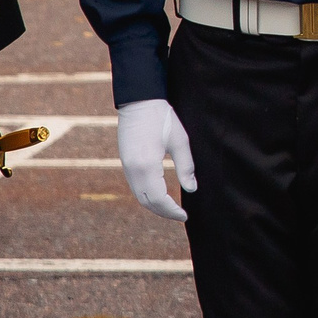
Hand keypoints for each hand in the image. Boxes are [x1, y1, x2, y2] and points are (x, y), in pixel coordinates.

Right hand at [116, 99, 194, 221]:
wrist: (139, 102)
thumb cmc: (162, 119)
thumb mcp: (180, 141)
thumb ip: (186, 167)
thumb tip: (192, 189)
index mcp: (147, 166)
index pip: (158, 200)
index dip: (171, 211)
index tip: (184, 215)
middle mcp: (133, 170)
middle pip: (147, 202)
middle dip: (163, 212)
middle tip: (180, 215)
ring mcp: (126, 167)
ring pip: (139, 196)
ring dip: (154, 206)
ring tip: (171, 208)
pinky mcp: (125, 162)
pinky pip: (135, 187)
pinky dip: (147, 196)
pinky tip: (159, 195)